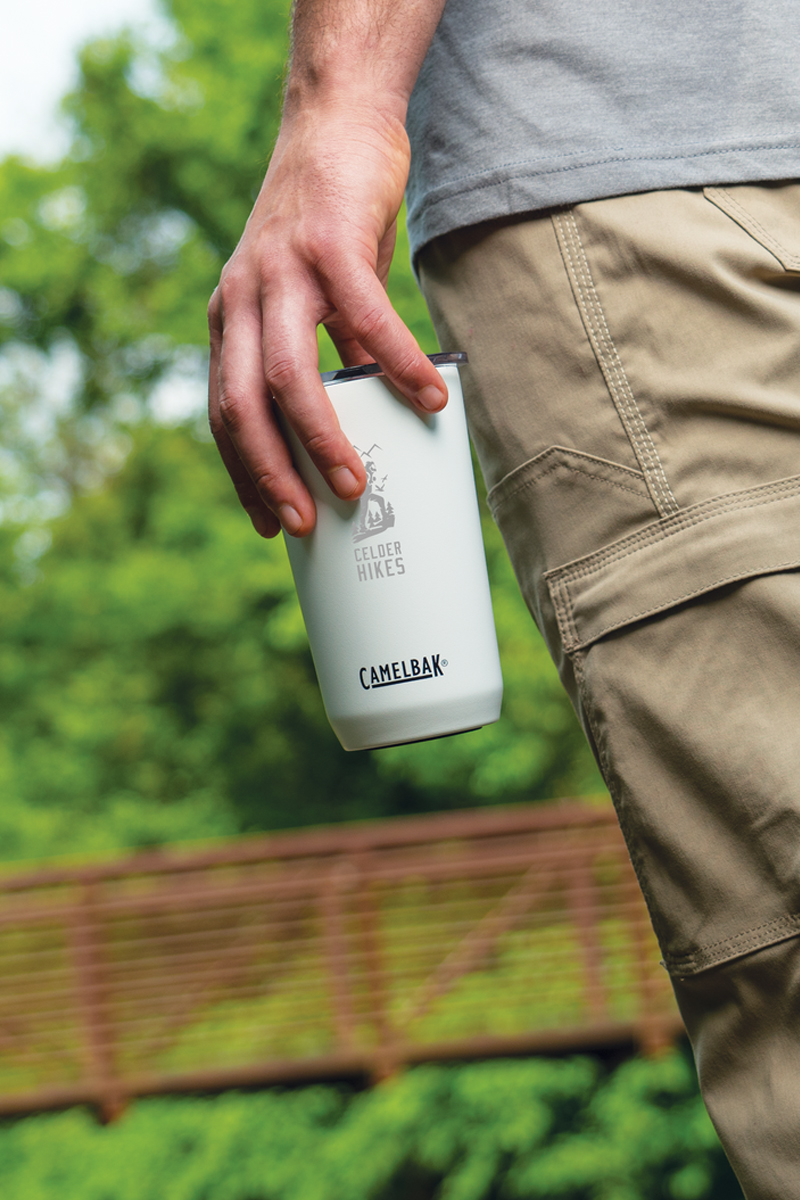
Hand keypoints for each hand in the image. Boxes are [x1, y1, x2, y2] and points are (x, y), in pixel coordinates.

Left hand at [208, 101, 447, 538]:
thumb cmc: (331, 222)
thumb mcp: (318, 298)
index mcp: (231, 319)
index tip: (271, 521)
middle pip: (241, 406)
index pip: (223, 412)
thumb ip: (332, 352)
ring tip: (355, 484)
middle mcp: (241, 299)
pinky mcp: (327, 243)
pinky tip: (431, 399)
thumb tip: (367, 411)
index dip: (243, 472)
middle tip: (303, 523)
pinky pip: (363, 318)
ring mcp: (279, 270)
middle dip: (269, 474)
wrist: (337, 124)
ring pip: (286, 374)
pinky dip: (397, 364)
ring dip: (321, 437)